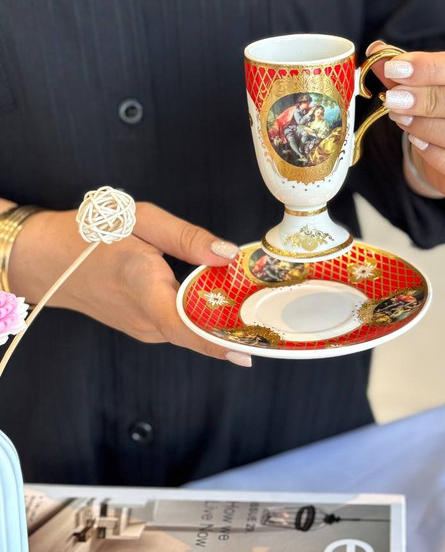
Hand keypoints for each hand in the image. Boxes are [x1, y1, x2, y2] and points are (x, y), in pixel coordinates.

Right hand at [8, 203, 250, 366]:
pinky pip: (179, 327)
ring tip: (257, 305)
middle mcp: (144, 318)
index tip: (251, 348)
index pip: (185, 324)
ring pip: (190, 330)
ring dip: (220, 321)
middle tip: (274, 317)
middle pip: (197, 331)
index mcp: (143, 286)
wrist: (47, 260)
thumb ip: (187, 237)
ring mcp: (142, 328)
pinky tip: (222, 301)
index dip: (219, 338)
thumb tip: (227, 254)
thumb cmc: (92, 233)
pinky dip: (202, 318)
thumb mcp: (141, 219)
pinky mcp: (142, 328)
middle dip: (235, 325)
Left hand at [367, 42, 444, 210]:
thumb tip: (378, 52)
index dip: (436, 67)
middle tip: (395, 99)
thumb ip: (412, 69)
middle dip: (432, 100)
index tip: (397, 69)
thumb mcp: (436, 85)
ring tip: (401, 120)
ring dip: (433, 128)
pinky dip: (441, 157)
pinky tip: (419, 144)